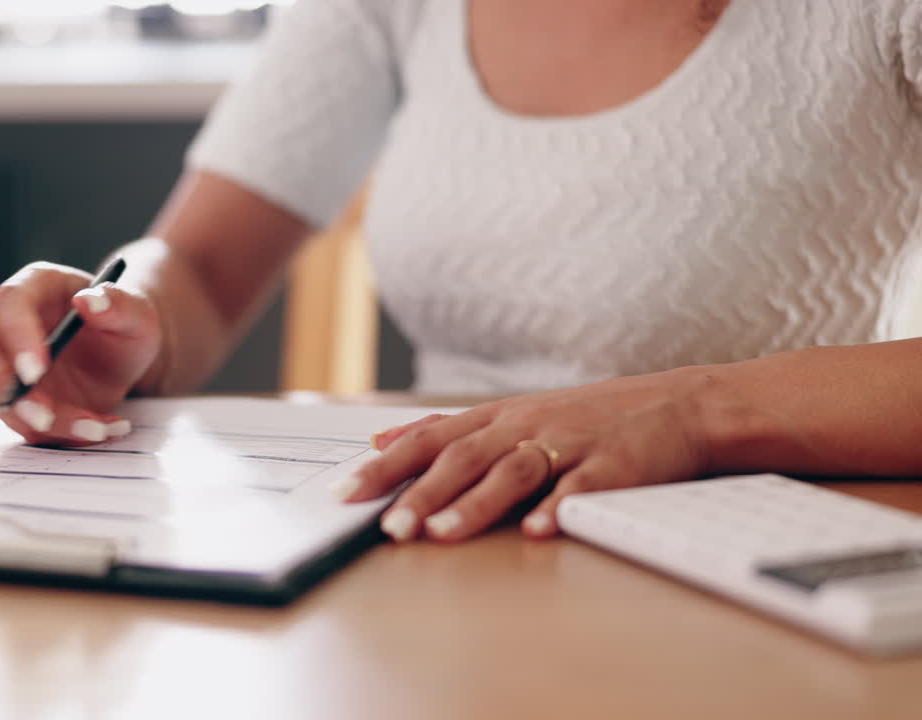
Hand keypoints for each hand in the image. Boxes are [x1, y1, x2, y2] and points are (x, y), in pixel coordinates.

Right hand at [0, 261, 159, 444]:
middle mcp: (7, 320)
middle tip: (41, 413)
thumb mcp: (136, 313)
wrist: (124, 356)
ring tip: (94, 427)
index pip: (9, 304)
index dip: (16, 337)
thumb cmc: (123, 324)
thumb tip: (89, 300)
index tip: (36, 371)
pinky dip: (57, 433)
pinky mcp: (12, 395)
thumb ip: (119, 305)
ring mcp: (3, 360)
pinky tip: (98, 428)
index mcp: (35, 286)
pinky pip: (19, 420)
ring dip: (38, 420)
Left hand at [335, 369, 725, 540]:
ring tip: (442, 533)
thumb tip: (381, 440)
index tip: (345, 492)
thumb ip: (446, 429)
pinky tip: (537, 532)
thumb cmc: (585, 417)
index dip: (386, 466)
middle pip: (464, 456)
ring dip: (475, 504)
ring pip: (513, 471)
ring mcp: (568, 443)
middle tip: (389, 526)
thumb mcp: (511, 413)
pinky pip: (580, 488)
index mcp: (497, 417)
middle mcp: (525, 426)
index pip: (428, 439)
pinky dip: (557, 509)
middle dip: (422, 492)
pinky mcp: (612, 466)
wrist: (677, 405)